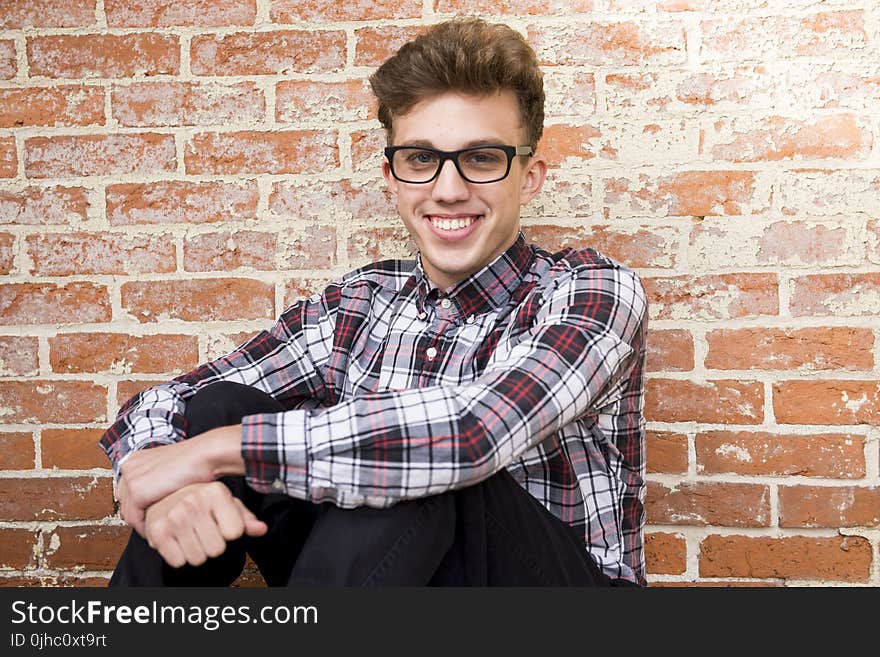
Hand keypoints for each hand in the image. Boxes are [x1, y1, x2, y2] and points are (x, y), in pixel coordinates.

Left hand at [116, 425, 243, 535]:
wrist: (205, 455)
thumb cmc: (197, 461)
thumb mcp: (170, 469)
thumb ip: (157, 480)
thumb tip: (155, 498)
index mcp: (135, 459)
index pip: (127, 491)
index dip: (138, 507)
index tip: (151, 517)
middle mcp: (129, 467)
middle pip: (125, 502)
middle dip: (138, 516)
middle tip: (154, 528)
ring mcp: (131, 478)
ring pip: (128, 513)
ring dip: (142, 525)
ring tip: (158, 533)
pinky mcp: (138, 491)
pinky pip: (135, 519)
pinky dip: (146, 529)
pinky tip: (159, 533)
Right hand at [144, 481, 267, 567]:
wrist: (162, 496)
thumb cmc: (199, 501)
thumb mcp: (226, 503)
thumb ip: (245, 517)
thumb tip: (261, 529)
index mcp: (215, 492)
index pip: (235, 532)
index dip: (230, 533)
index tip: (221, 524)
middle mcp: (194, 501)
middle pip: (217, 549)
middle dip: (212, 545)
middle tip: (203, 531)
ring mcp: (174, 516)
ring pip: (198, 558)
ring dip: (196, 552)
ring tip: (190, 535)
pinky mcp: (157, 531)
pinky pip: (178, 562)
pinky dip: (179, 556)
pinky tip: (177, 540)